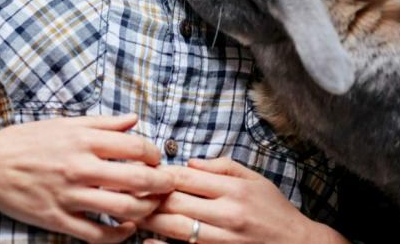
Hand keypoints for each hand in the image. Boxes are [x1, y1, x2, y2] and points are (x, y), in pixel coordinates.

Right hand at [0, 113, 175, 242]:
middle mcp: (80, 167)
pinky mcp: (57, 218)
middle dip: (161, 184)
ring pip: (122, 209)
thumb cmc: (27, 141)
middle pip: (137, 179)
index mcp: (83, 140)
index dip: (155, 155)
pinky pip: (96, 234)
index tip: (156, 159)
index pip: (136, 148)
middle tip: (167, 185)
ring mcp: (69, 195)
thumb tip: (134, 119)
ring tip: (150, 207)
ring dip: (145, 210)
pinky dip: (119, 235)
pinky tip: (127, 229)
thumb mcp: (65, 123)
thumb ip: (103, 123)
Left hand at [135, 156, 344, 243]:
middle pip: (176, 202)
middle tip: (125, 190)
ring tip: (132, 212)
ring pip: (176, 228)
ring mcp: (222, 239)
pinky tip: (148, 243)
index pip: (186, 178)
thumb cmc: (274, 210)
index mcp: (233, 190)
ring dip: (150, 220)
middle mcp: (226, 214)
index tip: (142, 171)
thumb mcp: (255, 179)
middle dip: (148, 196)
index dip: (159, 174)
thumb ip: (222, 167)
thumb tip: (189, 163)